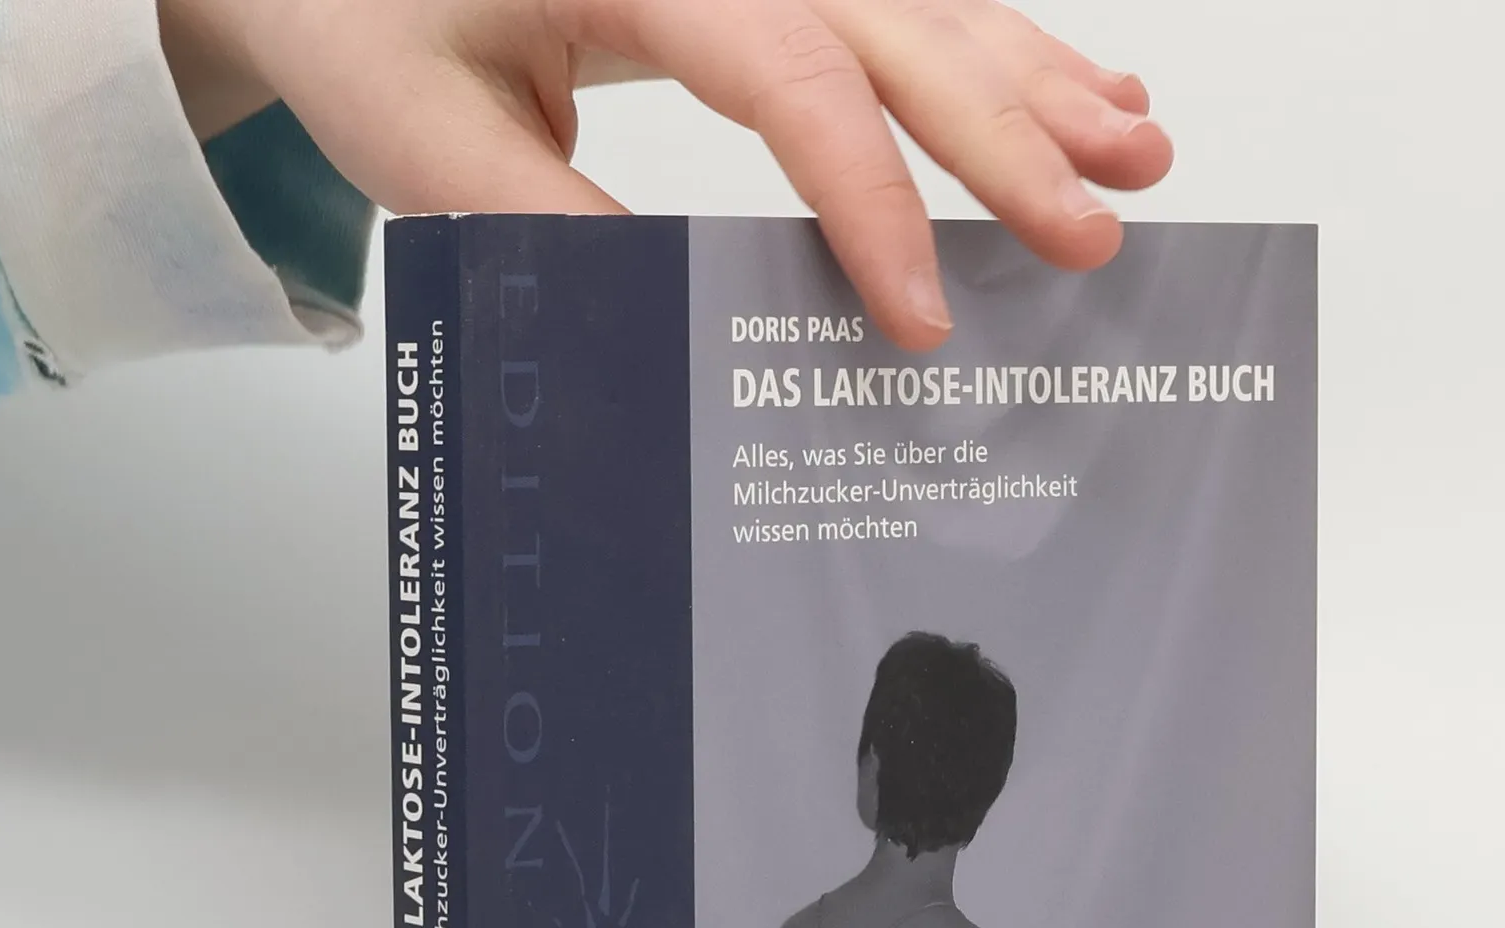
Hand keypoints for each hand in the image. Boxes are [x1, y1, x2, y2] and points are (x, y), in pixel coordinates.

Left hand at [158, 0, 1172, 348]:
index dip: (869, 195)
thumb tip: (695, 319)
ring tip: (1135, 147)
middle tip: (1096, 224)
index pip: (786, 71)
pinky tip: (1074, 81)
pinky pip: (895, 0)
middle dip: (1007, 129)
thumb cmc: (369, 22)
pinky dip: (992, 46)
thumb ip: (560, 224)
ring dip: (1033, 74)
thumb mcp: (433, 143)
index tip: (919, 315)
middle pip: (891, 20)